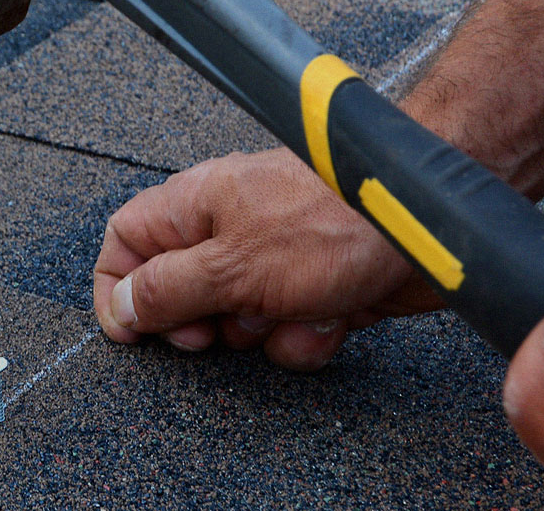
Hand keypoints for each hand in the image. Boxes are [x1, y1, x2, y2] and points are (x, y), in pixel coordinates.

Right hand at [93, 147, 443, 369]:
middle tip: (213, 334)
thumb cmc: (332, 220)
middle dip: (201, 325)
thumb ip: (168, 290)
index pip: (126, 243)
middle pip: (180, 294)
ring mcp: (274, 261)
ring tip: (292, 310)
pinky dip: (306, 336)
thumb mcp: (232, 266)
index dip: (119, 289)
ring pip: (237, 323)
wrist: (425, 225)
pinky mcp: (316, 288)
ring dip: (262, 334)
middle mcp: (229, 231)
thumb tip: (122, 307)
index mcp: (194, 207)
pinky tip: (331, 318)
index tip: (130, 331)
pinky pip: (287, 332)